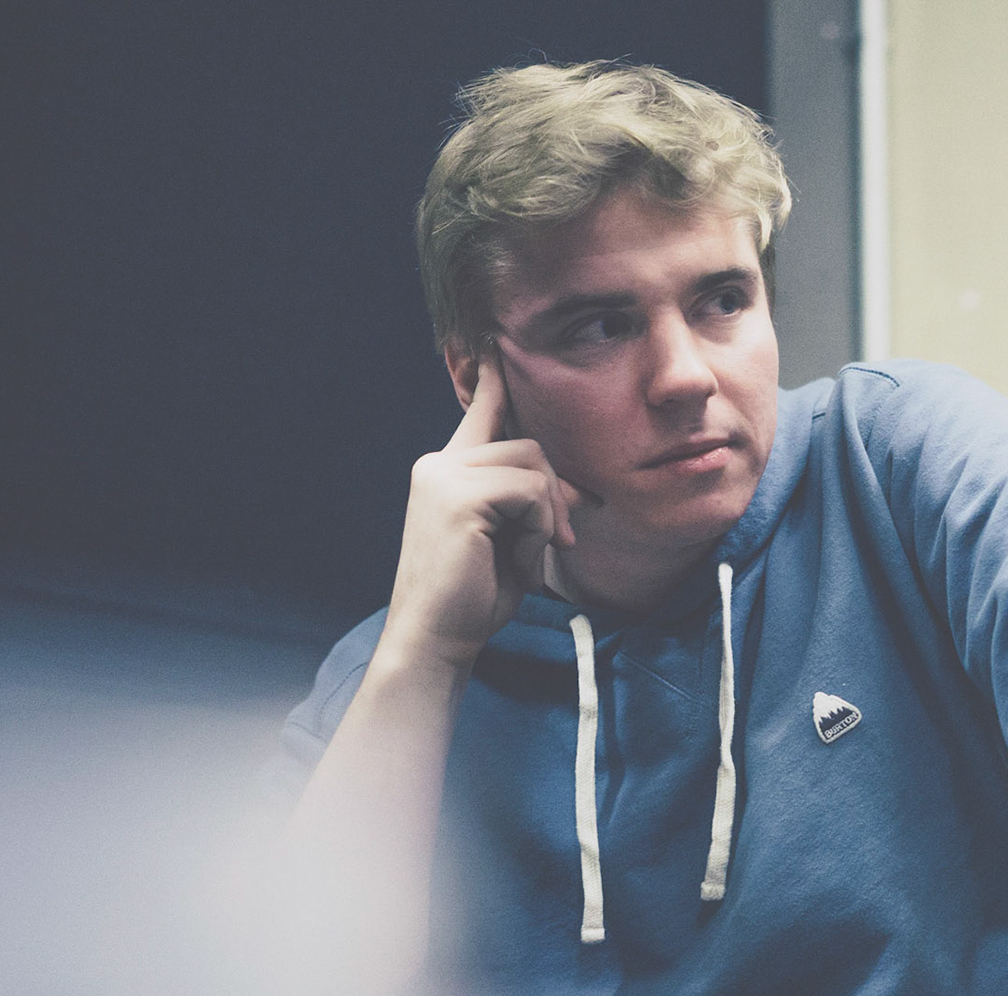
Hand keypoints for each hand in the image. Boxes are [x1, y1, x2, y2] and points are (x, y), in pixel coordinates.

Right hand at [375, 355, 579, 672]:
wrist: (436, 639)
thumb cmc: (473, 597)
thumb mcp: (510, 539)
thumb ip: (529, 503)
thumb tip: (571, 485)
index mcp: (445, 470)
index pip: (479, 410)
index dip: (492, 378)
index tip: (496, 343)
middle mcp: (439, 463)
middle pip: (529, 445)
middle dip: (555, 492)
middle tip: (561, 538)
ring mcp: (444, 476)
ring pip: (533, 464)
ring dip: (547, 513)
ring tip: (528, 552)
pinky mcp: (458, 496)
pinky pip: (528, 491)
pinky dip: (537, 526)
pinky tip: (516, 556)